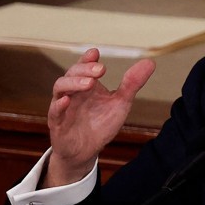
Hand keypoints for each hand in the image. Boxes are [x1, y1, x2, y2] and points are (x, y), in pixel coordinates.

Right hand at [43, 48, 155, 186]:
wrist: (86, 151)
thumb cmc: (101, 124)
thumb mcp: (120, 103)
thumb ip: (132, 84)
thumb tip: (150, 62)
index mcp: (86, 85)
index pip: (84, 66)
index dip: (87, 59)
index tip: (96, 53)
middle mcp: (72, 92)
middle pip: (72, 74)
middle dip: (85, 69)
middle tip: (101, 70)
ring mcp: (62, 107)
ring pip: (60, 88)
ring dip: (73, 83)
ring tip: (89, 83)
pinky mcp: (57, 124)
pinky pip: (54, 112)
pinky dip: (59, 105)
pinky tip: (66, 101)